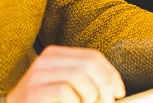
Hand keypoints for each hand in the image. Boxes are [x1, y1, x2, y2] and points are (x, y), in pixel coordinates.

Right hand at [7, 45, 124, 102]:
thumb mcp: (65, 88)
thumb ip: (85, 82)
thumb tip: (114, 89)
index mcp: (55, 55)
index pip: (92, 56)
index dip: (110, 74)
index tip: (119, 92)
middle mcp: (45, 60)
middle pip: (88, 64)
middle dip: (104, 86)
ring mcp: (36, 75)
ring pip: (79, 77)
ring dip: (90, 97)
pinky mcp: (32, 91)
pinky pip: (65, 92)